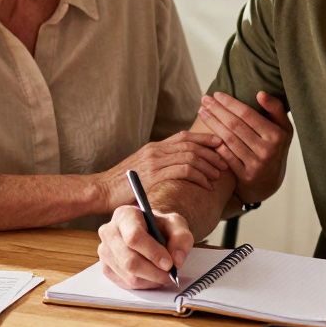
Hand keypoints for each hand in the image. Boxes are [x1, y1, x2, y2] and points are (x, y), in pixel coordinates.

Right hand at [97, 131, 225, 210]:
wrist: (100, 190)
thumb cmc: (120, 185)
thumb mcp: (141, 169)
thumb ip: (158, 166)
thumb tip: (176, 170)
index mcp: (154, 147)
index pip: (184, 137)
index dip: (205, 139)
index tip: (220, 144)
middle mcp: (156, 150)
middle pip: (191, 145)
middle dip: (212, 153)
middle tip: (225, 162)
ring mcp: (154, 161)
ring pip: (190, 156)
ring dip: (208, 165)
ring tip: (218, 175)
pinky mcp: (154, 175)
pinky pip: (184, 171)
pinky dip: (199, 176)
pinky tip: (206, 185)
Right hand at [97, 205, 193, 288]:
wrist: (149, 230)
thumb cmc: (160, 225)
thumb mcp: (176, 224)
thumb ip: (181, 237)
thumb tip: (176, 260)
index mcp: (124, 215)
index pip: (134, 237)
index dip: (153, 253)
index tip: (169, 263)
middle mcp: (109, 232)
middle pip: (130, 261)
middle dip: (154, 272)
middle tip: (170, 274)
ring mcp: (105, 251)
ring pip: (129, 275)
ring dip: (151, 279)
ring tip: (163, 274)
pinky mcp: (106, 268)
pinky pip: (126, 283)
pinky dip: (144, 284)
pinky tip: (152, 276)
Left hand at [198, 91, 291, 204]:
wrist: (270, 181)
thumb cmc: (274, 147)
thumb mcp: (283, 128)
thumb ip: (276, 108)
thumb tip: (260, 93)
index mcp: (277, 135)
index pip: (248, 114)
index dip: (230, 103)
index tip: (216, 94)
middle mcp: (268, 150)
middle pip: (235, 125)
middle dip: (217, 110)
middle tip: (204, 99)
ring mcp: (257, 164)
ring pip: (229, 139)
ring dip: (212, 124)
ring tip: (202, 112)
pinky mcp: (246, 176)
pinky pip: (227, 156)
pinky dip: (216, 144)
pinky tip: (205, 133)